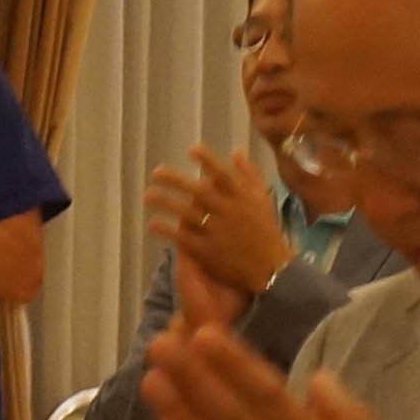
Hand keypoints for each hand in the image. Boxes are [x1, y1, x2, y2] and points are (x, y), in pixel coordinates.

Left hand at [144, 147, 287, 333]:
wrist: (271, 270)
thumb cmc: (266, 232)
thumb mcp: (263, 199)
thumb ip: (249, 174)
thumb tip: (236, 150)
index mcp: (241, 198)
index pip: (222, 174)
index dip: (208, 160)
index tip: (192, 150)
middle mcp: (227, 212)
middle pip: (197, 191)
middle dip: (175, 180)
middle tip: (156, 172)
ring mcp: (216, 231)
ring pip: (185, 212)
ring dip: (165, 202)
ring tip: (147, 196)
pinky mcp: (207, 251)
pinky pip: (182, 237)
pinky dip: (166, 230)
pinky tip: (152, 224)